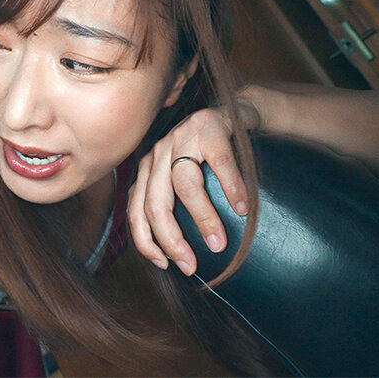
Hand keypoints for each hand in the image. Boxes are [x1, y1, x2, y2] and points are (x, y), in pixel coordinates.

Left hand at [127, 98, 260, 275]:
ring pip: (184, 185)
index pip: (136, 212)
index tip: (165, 265)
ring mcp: (181, 138)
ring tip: (219, 243)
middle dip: (171, 240)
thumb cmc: (209, 157)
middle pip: (155, 203)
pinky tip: (242, 208)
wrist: (233, 112)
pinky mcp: (209, 128)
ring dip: (202, 218)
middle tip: (191, 265)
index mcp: (147, 171)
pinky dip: (231, 188)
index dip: (146, 242)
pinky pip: (220, 162)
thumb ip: (175, 205)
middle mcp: (158, 155)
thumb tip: (179, 256)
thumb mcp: (184, 179)